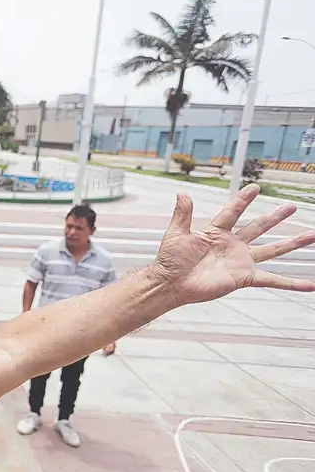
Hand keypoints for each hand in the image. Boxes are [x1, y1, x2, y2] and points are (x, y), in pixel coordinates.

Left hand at [152, 184, 314, 305]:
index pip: (233, 212)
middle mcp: (233, 245)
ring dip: (292, 243)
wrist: (171, 283)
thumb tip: (182, 193)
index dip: (243, 200)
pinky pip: (272, 280)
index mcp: (216, 232)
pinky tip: (309, 284)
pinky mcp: (245, 277)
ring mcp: (241, 261)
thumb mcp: (177, 233)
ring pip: (273, 249)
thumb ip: (182, 214)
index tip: (256, 187)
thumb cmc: (171, 260)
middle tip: (292, 206)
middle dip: (276, 217)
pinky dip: (291, 283)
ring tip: (311, 235)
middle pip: (259, 227)